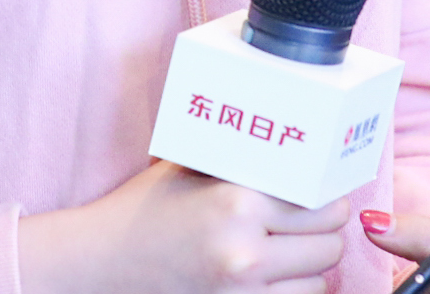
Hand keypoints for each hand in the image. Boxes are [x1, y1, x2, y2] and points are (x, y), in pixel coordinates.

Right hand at [18, 161, 350, 293]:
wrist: (100, 265)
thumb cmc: (146, 211)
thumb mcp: (193, 171)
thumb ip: (245, 164)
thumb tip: (300, 149)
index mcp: (237, 201)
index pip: (321, 203)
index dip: (327, 199)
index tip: (323, 197)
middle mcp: (244, 249)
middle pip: (329, 243)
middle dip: (322, 233)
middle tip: (306, 226)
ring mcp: (241, 291)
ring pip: (318, 281)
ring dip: (308, 269)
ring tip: (283, 254)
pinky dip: (290, 293)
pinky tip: (270, 278)